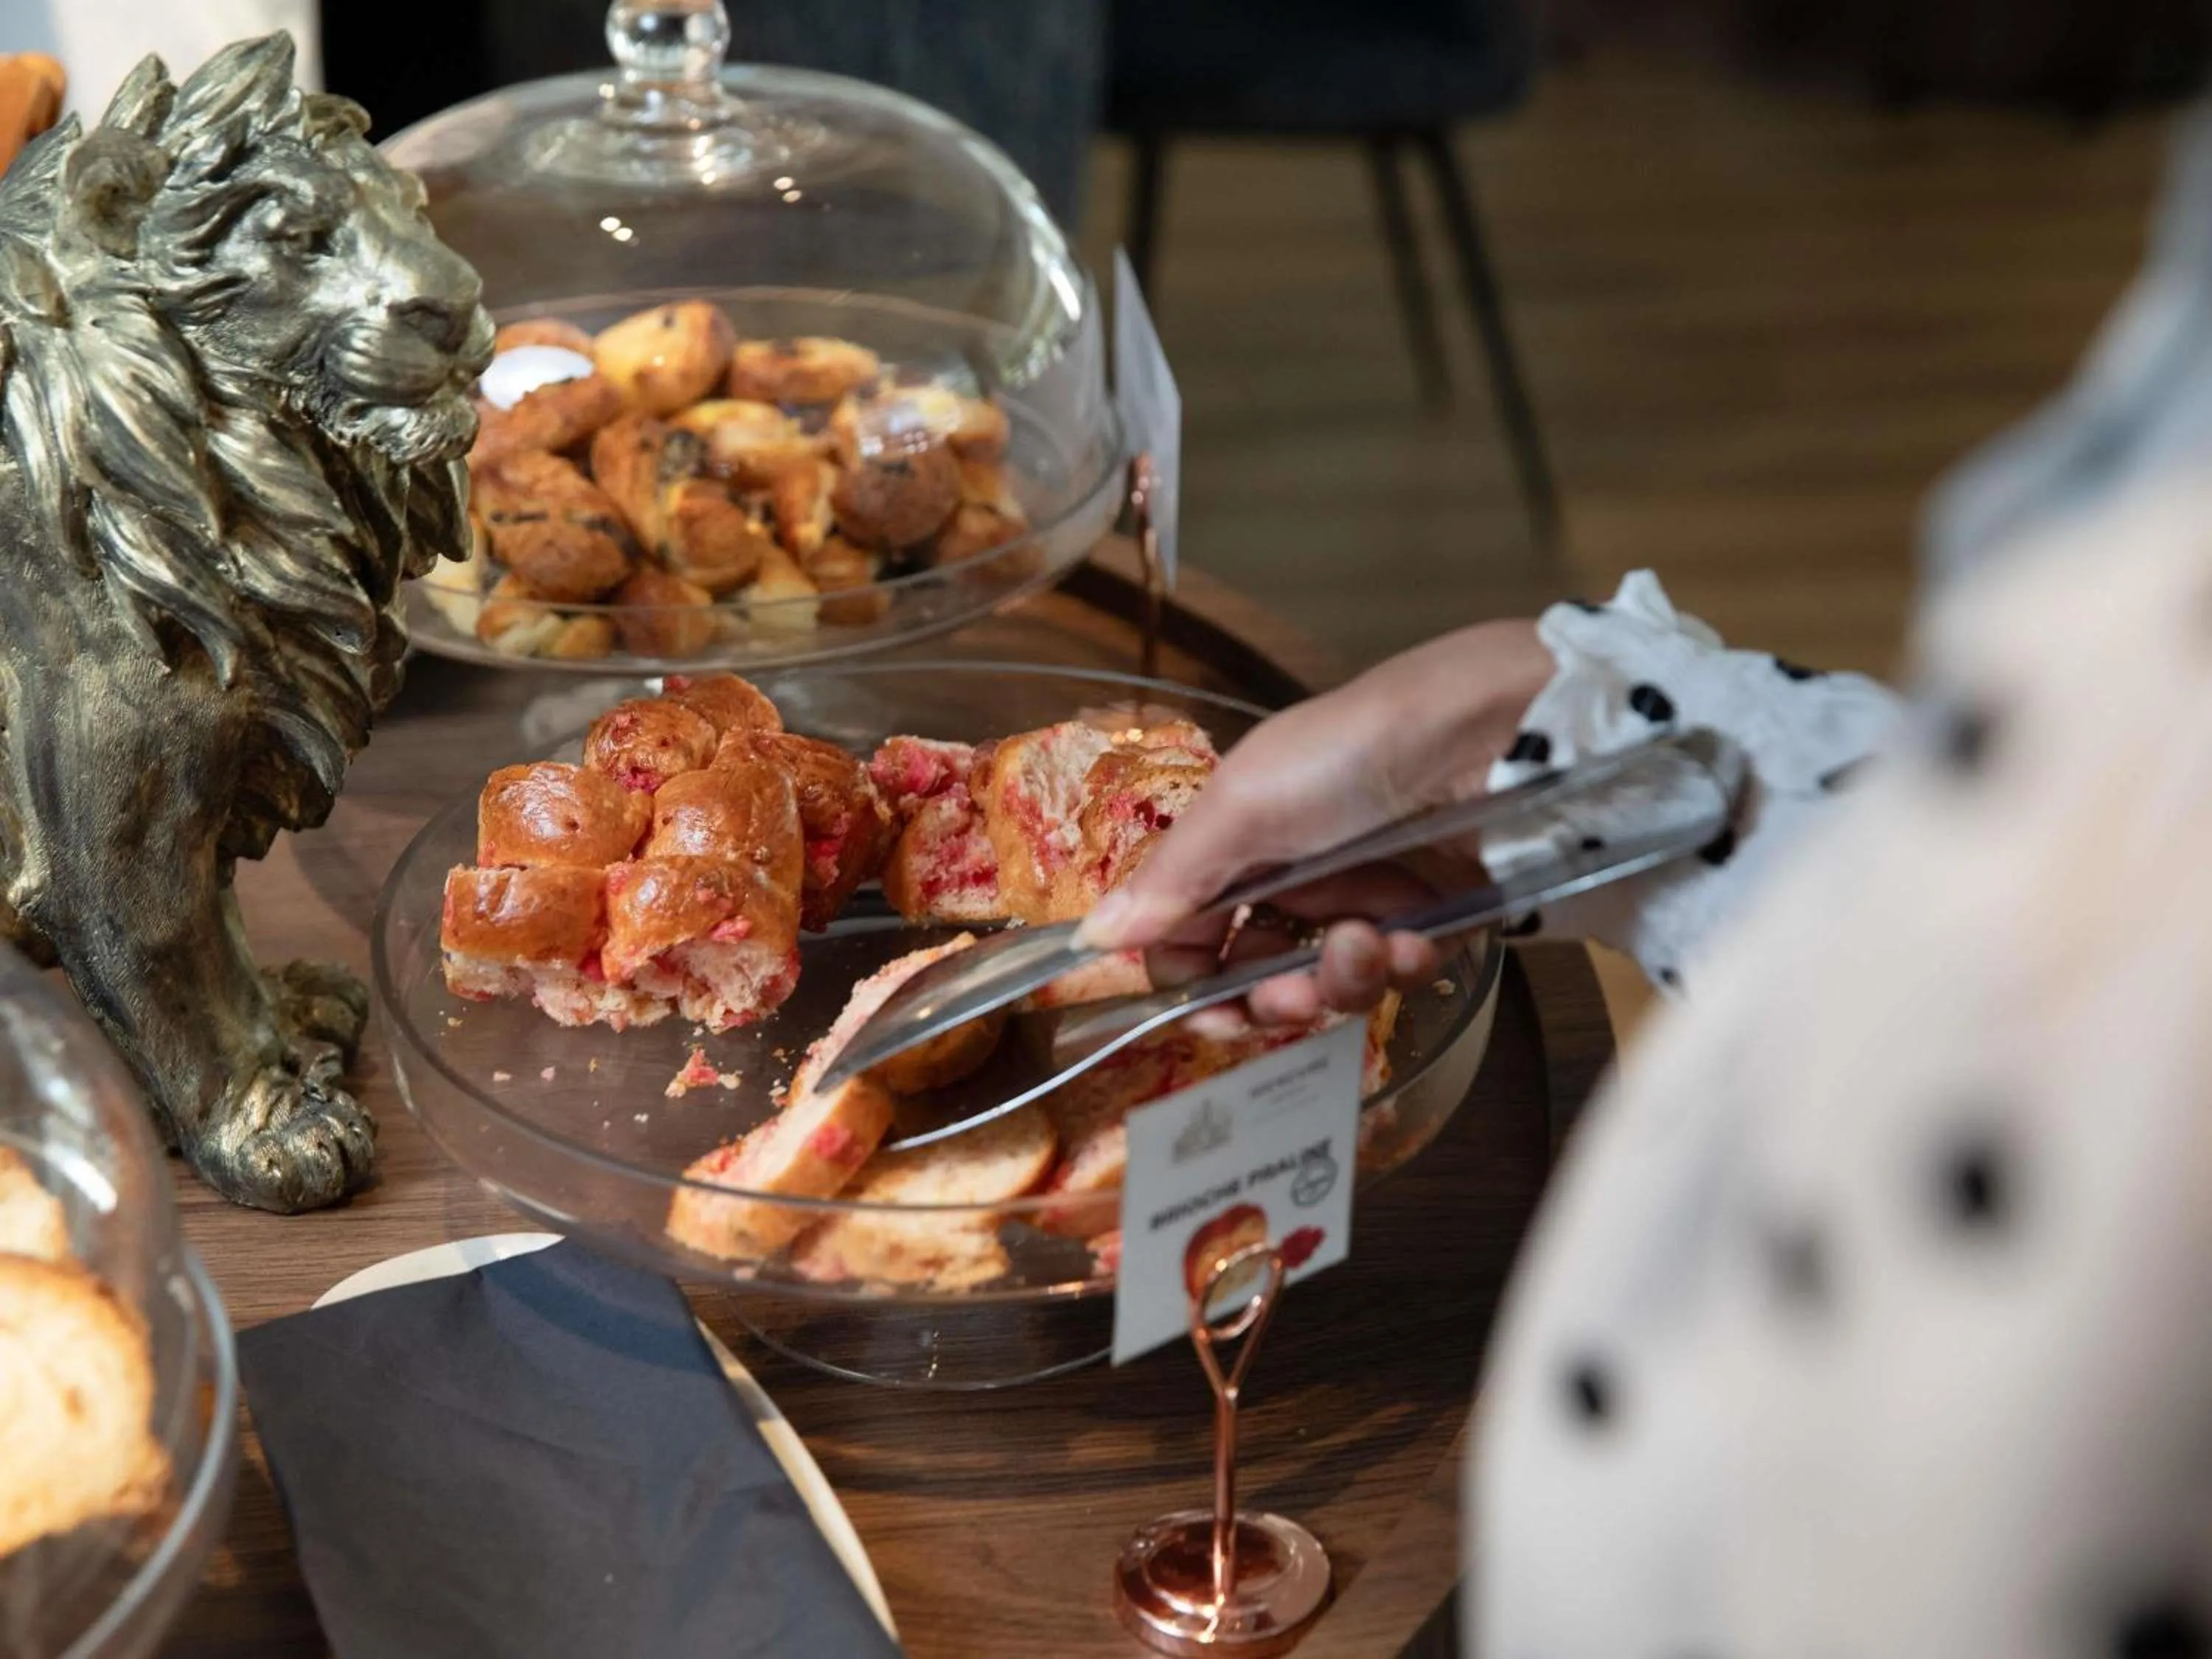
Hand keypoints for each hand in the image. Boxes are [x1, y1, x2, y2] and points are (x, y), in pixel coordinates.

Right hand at [1078, 618, 1553, 1027]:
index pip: (1192, 932)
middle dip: (1268, 996)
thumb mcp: (1244, 805)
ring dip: (1338, 979)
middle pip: (1257, 971)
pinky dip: (1401, 963)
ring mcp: (1367, 896)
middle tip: (1287, 999)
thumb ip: (1174, 880)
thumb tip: (1092, 937)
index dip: (1193, 979)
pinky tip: (1415, 937)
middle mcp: (1297, 871)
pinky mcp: (1435, 918)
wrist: (1489, 735)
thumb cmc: (1348, 757)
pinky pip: (1399, 972)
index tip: (1206, 1010)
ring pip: (1328, 981)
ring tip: (1366, 945)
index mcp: (1240, 838)